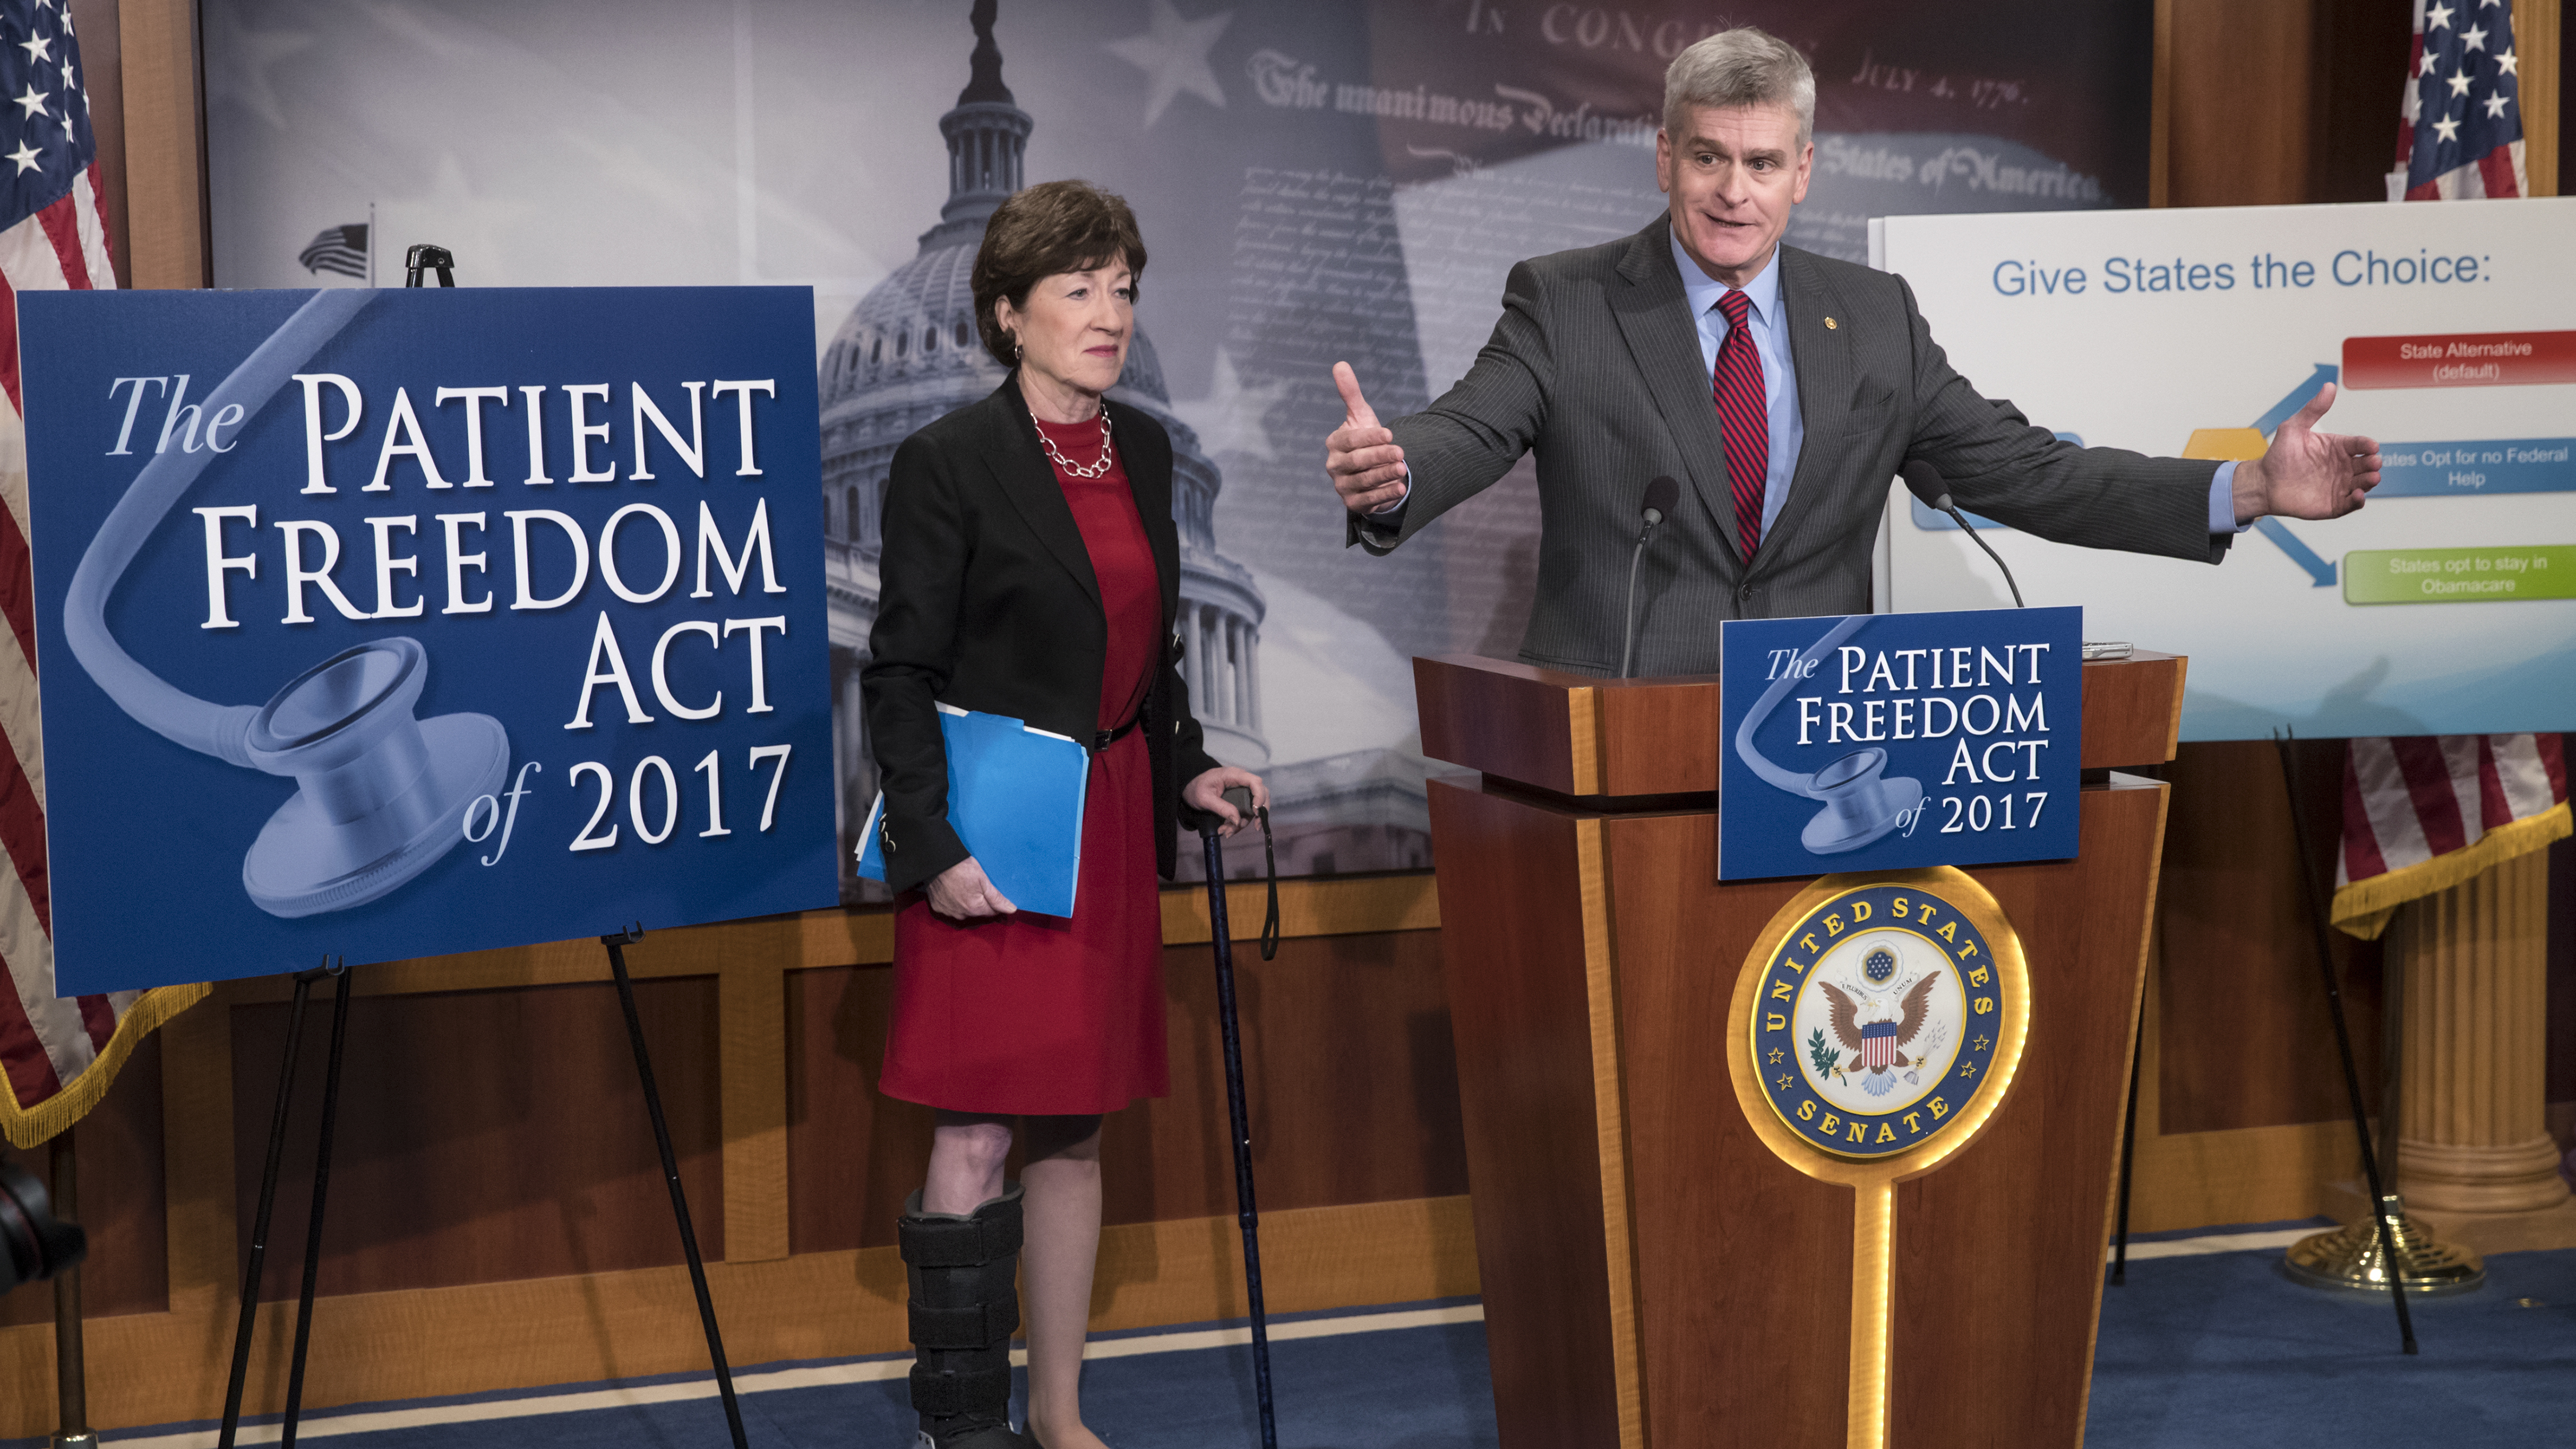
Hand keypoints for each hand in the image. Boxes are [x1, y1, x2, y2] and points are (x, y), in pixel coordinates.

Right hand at [926, 856, 1015, 919]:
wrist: (938, 862)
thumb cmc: (962, 868)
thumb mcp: (983, 880)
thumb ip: (996, 898)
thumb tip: (1011, 910)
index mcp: (975, 908)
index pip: (991, 912)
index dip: (994, 904)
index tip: (991, 894)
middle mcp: (961, 914)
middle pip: (977, 913)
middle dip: (979, 903)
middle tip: (976, 887)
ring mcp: (948, 912)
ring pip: (963, 912)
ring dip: (965, 904)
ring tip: (963, 888)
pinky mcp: (937, 907)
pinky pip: (949, 909)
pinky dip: (952, 903)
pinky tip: (952, 891)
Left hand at [1183, 766, 1268, 836]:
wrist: (1190, 790)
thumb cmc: (1196, 789)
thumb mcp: (1205, 799)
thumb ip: (1222, 808)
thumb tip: (1237, 820)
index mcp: (1233, 775)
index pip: (1255, 782)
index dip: (1259, 796)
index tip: (1256, 811)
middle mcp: (1241, 782)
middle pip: (1262, 794)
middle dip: (1259, 813)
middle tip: (1255, 827)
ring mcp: (1242, 791)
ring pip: (1253, 807)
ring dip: (1243, 822)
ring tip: (1226, 832)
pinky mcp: (1240, 800)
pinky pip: (1245, 812)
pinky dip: (1238, 823)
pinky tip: (1226, 830)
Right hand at [1327, 361, 1407, 516]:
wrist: (1373, 468)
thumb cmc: (1365, 438)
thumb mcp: (1361, 416)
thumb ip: (1350, 393)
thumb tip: (1340, 364)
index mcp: (1334, 443)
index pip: (1350, 441)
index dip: (1370, 438)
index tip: (1390, 434)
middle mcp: (1334, 466)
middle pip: (1356, 462)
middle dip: (1379, 457)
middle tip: (1401, 452)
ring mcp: (1342, 486)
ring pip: (1363, 482)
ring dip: (1384, 476)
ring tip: (1403, 469)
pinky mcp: (1353, 503)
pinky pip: (1368, 500)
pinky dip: (1384, 494)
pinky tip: (1401, 488)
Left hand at [2233, 383, 2380, 523]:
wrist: (2264, 482)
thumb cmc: (2279, 455)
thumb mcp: (2294, 427)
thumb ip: (2313, 409)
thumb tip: (2328, 386)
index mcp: (2338, 447)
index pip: (2359, 444)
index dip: (2367, 445)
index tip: (2372, 446)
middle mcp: (2343, 466)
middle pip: (2365, 464)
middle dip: (2373, 463)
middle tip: (2374, 462)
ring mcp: (2340, 485)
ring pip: (2362, 483)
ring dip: (2369, 481)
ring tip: (2372, 478)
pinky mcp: (2333, 504)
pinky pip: (2350, 504)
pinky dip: (2357, 501)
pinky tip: (2357, 496)